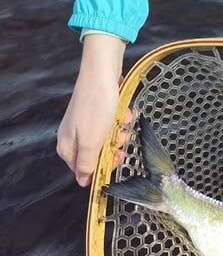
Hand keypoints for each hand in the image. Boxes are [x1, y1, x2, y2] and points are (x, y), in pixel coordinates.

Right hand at [57, 34, 130, 186]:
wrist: (102, 73)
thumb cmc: (95, 108)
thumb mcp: (91, 142)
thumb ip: (87, 164)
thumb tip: (83, 182)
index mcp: (67, 147)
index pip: (83, 170)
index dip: (101, 167)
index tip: (116, 158)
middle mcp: (73, 136)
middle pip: (96, 154)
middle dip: (113, 147)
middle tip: (121, 138)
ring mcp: (84, 123)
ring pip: (106, 139)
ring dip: (118, 132)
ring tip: (122, 122)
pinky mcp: (96, 112)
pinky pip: (110, 123)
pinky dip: (118, 119)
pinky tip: (123, 112)